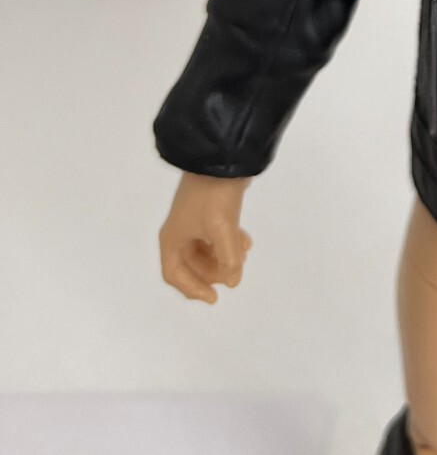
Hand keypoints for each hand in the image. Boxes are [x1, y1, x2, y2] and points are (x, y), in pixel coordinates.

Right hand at [159, 173, 252, 303]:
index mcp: (172, 237)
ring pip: (205, 250)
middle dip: (213, 272)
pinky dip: (228, 242)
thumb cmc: (214, 195)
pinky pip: (215, 235)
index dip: (192, 289)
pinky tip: (246, 242)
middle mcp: (180, 230)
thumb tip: (234, 282)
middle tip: (232, 274)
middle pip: (191, 264)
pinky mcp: (208, 210)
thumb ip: (229, 259)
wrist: (222, 157)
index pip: (174, 274)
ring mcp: (194, 220)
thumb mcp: (222, 229)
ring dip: (223, 256)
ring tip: (243, 255)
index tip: (214, 297)